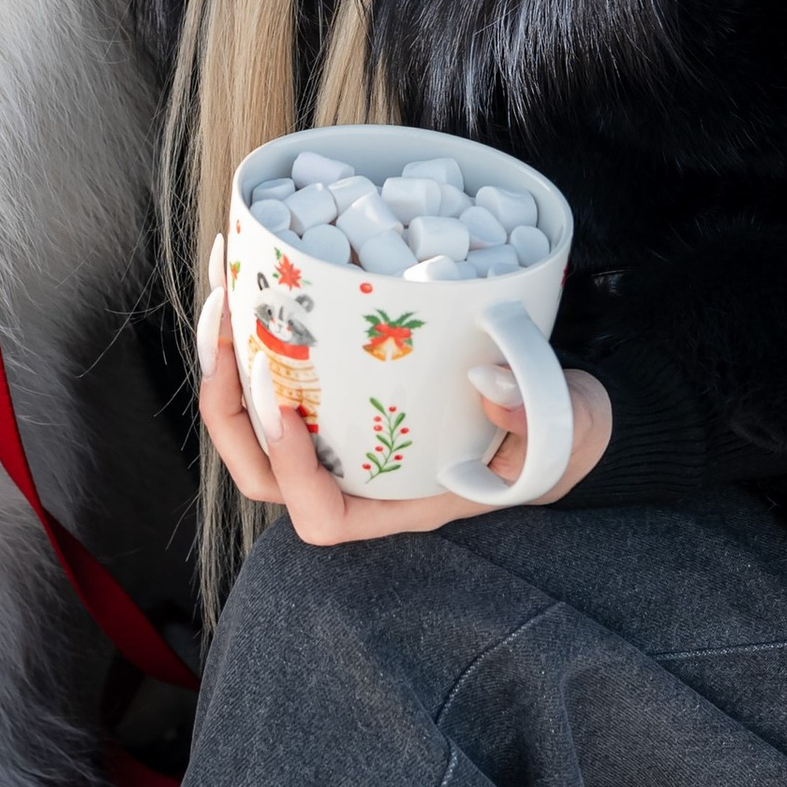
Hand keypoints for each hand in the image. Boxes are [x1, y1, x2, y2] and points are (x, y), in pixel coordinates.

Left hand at [196, 311, 611, 544]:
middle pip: (260, 471)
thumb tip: (490, 384)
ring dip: (224, 360)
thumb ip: (535, 416)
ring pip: (252, 419)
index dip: (290, 471)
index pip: (322, 517)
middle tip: (227, 330)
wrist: (559, 407)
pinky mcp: (340, 386)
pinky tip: (252, 270)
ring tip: (224, 290)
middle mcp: (357, 474)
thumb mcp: (563, 427)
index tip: (287, 406)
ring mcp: (342, 431)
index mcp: (399, 501)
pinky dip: (253, 327)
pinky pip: (276, 371)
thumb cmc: (559, 433)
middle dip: (227, 404)